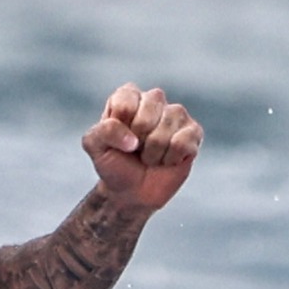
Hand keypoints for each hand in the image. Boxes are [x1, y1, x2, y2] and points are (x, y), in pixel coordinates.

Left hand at [83, 83, 201, 212]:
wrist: (132, 192)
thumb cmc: (114, 163)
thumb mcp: (95, 146)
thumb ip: (104, 131)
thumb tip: (133, 140)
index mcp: (128, 96)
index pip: (125, 104)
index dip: (119, 129)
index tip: (119, 140)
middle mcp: (154, 99)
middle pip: (146, 118)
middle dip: (138, 143)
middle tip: (136, 150)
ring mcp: (176, 114)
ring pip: (164, 131)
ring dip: (153, 154)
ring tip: (150, 156)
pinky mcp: (193, 131)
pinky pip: (182, 143)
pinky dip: (170, 158)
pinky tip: (167, 159)